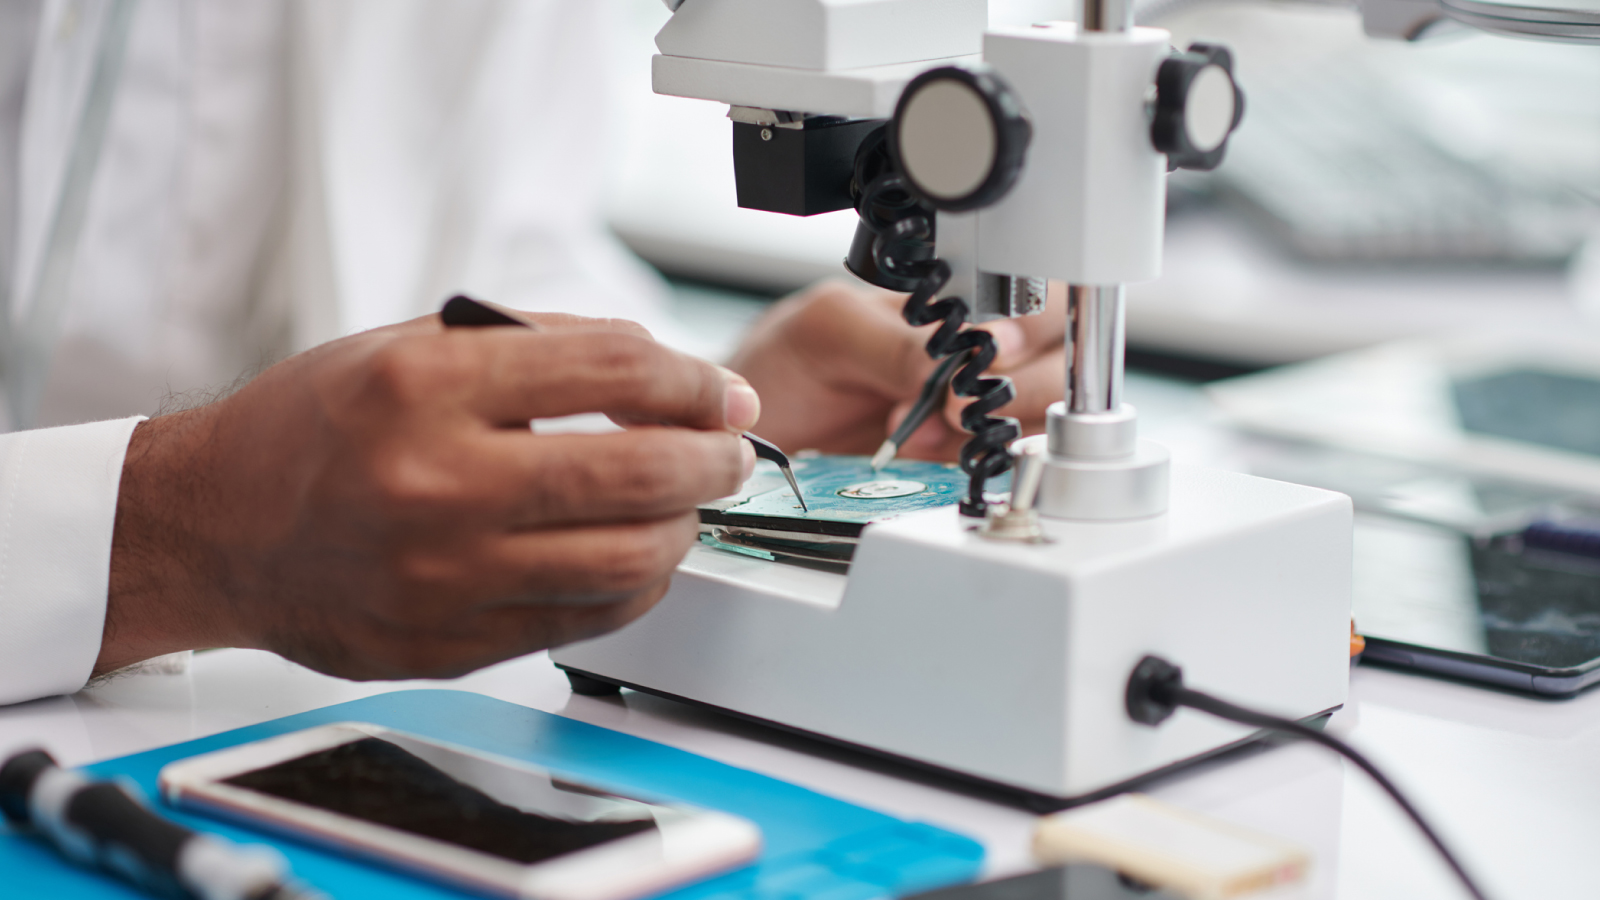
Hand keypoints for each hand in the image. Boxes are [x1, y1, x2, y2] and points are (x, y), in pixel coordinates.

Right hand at [98, 314, 757, 679]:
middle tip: (731, 449)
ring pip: (628, 561)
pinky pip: (588, 620)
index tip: (721, 391)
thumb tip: (664, 370)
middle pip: (638, 472)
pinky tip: (636, 553)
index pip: (613, 370)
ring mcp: (444, 576)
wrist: (216, 529)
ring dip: (684, 526)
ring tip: (685, 503)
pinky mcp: (449, 644)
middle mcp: (436, 482)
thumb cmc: (313, 429)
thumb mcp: (411, 346)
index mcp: (424, 386)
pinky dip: (636, 584)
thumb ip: (538, 350)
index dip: (693, 379)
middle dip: (714, 457)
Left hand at [726, 279, 1065, 460]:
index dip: (1024, 330)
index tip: (987, 356)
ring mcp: (974, 402)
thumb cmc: (783, 365)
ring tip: (917, 435)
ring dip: (990, 429)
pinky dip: (976, 462)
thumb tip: (955, 365)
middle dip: (1015, 387)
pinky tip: (926, 457)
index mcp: (951, 295)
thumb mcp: (827, 332)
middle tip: (949, 409)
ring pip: (1041, 413)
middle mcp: (974, 346)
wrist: (748, 434)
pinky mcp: (962, 454)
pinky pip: (1007, 457)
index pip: (1033, 296)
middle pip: (1058, 356)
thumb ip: (895, 340)